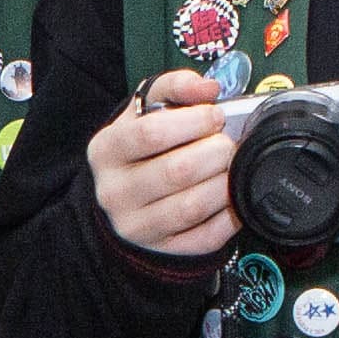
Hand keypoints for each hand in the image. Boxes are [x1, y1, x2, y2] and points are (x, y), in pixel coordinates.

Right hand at [89, 66, 241, 260]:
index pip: (149, 134)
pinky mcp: (164, 250)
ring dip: (225, 182)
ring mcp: (137, 226)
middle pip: (177, 171)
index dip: (192, 121)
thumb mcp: (145, 110)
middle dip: (216, 152)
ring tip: (231, 166)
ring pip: (193, 206)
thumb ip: (174, 87)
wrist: (125, 199)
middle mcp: (115, 192)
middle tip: (227, 144)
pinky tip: (232, 195)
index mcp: (106, 151)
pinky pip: (207, 236)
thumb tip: (207, 87)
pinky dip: (229, 214)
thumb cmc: (141, 149)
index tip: (213, 115)